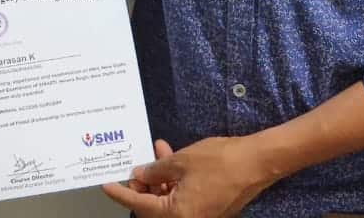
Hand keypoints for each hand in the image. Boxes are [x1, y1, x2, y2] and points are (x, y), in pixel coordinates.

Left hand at [103, 135, 282, 217]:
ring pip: (169, 199)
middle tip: (138, 165)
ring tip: (159, 151)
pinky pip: (184, 196)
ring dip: (161, 177)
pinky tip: (172, 158)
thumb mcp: (181, 161)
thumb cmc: (219, 162)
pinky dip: (175, 179)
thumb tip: (141, 175)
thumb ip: (156, 170)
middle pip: (154, 206)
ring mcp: (200, 215)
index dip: (121, 193)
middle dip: (144, 184)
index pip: (140, 205)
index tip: (106, 185)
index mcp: (177, 215)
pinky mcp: (209, 207)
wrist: (256, 163)